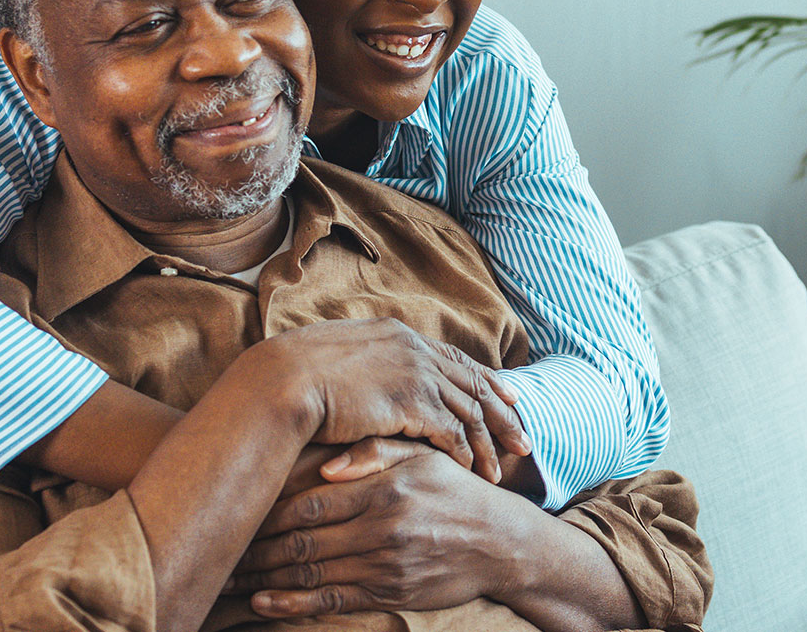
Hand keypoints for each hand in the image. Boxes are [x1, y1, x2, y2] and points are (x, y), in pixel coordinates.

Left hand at [225, 443, 531, 618]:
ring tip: (228, 579)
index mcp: (383, 488)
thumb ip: (375, 450)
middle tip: (219, 549)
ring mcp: (385, 565)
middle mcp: (381, 528)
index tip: (236, 509)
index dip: (266, 509)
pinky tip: (263, 603)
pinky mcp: (390, 595)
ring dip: (264, 579)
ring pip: (311, 573)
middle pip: (301, 540)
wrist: (500, 542)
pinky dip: (293, 604)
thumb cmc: (452, 490)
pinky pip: (332, 601)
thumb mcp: (421, 456)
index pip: (309, 501)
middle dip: (255, 548)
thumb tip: (326, 462)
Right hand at [264, 318, 529, 481]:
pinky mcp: (411, 402)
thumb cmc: (294, 376)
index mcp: (398, 334)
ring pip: (469, 410)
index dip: (485, 378)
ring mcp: (415, 374)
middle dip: (503, 413)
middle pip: (474, 383)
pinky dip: (465, 452)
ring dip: (487, 442)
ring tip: (501, 469)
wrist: (282, 381)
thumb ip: (364, 364)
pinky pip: (451, 431)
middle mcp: (414, 349)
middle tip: (524, 438)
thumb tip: (365, 377)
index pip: (455, 358)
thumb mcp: (335, 358)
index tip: (509, 396)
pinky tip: (471, 472)